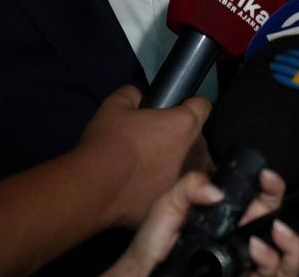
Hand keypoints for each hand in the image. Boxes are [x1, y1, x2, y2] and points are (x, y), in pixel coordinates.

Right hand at [78, 85, 211, 227]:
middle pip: (198, 140)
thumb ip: (132, 95)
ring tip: (157, 169)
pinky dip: (172, 191)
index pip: (202, 106)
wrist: (96, 186)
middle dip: (182, 139)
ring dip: (182, 166)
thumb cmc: (109, 142)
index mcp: (185, 123)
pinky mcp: (178, 204)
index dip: (189, 106)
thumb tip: (137, 97)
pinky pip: (181, 194)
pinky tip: (152, 190)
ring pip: (195, 169)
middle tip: (156, 143)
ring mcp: (188, 180)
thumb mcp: (115, 106)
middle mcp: (195, 151)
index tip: (176, 111)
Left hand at [104, 170, 298, 276]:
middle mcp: (247, 239)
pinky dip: (273, 262)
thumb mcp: (168, 206)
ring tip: (277, 232)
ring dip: (292, 243)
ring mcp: (248, 264)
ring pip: (291, 256)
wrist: (144, 272)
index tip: (267, 177)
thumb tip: (218, 191)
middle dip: (294, 216)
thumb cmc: (154, 243)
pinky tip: (258, 252)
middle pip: (287, 227)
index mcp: (234, 217)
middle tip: (278, 215)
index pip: (267, 200)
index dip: (274, 186)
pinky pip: (276, 275)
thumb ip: (189, 186)